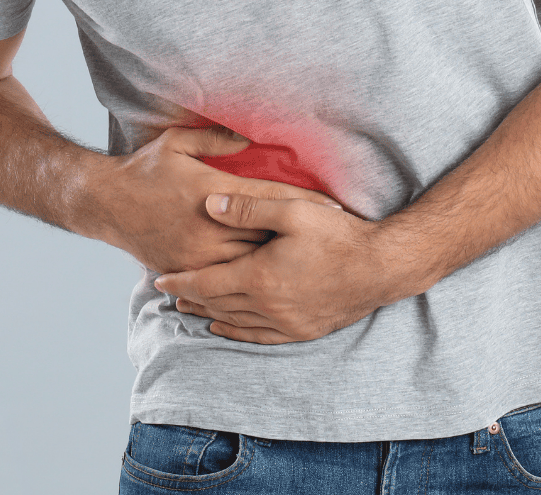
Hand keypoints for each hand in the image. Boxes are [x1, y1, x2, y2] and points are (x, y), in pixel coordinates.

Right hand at [94, 126, 343, 274]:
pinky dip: (249, 281)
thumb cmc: (144, 169)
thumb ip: (215, 138)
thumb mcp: (177, 142)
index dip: (303, 204)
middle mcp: (208, 226)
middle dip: (299, 238)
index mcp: (211, 191)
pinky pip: (224, 281)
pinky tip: (272, 283)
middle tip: (335, 241)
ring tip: (314, 266)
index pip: (267, 199)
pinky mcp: (185, 270)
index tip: (334, 208)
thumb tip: (250, 140)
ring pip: (248, 264)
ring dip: (279, 264)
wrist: (106, 204)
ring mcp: (197, 253)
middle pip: (265, 236)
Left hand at [151, 193, 418, 343]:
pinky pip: (257, 336)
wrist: (381, 267)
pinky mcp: (301, 331)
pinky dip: (235, 332)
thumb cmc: (339, 234)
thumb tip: (208, 204)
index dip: (181, 281)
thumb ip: (248, 208)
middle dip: (190, 297)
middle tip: (167, 291)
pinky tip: (224, 328)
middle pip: (216, 304)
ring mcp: (285, 323)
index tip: (159, 278)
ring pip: (234, 321)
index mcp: (259, 277)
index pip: (207, 283)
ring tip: (188, 307)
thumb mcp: (292, 210)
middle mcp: (267, 306)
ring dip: (208, 314)